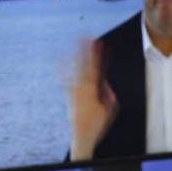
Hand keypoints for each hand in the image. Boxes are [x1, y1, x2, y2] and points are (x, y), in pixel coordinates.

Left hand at [69, 39, 117, 159]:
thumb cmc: (98, 123)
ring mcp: (73, 89)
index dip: (97, 54)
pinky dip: (63, 68)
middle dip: (85, 49)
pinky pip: (66, 78)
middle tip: (86, 35)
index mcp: (92, 89)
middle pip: (83, 63)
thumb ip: (107, 93)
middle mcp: (81, 87)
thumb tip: (103, 83)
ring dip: (77, 53)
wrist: (82, 135)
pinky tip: (61, 58)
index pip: (95, 67)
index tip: (99, 42)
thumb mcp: (110, 108)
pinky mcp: (69, 94)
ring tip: (77, 40)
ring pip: (75, 67)